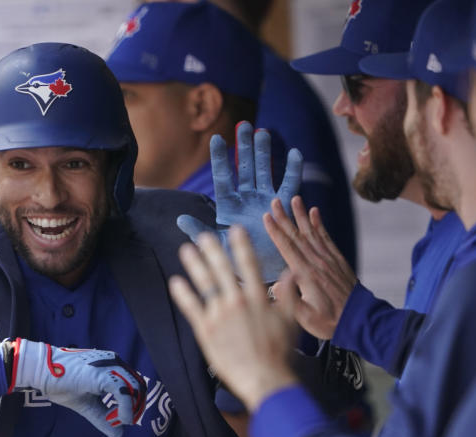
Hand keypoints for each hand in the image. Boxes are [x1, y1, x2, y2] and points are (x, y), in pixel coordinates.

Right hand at [8, 340, 146, 436]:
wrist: (41, 372)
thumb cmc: (61, 383)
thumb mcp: (87, 404)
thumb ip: (103, 416)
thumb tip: (119, 433)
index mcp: (112, 367)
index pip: (134, 385)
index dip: (133, 404)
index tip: (119, 418)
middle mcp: (115, 363)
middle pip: (139, 387)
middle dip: (136, 407)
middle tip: (121, 421)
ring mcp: (110, 367)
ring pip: (135, 389)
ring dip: (131, 409)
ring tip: (117, 421)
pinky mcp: (102, 375)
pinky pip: (123, 393)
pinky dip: (126, 409)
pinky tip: (121, 420)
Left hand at [169, 226, 299, 411]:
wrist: (264, 378)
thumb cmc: (279, 353)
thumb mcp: (290, 322)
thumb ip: (288, 296)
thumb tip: (291, 273)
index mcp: (258, 298)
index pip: (249, 265)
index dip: (241, 245)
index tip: (234, 230)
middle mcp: (237, 301)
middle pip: (222, 269)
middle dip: (212, 250)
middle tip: (203, 236)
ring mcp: (219, 315)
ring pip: (204, 283)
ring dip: (194, 264)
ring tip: (186, 250)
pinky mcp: (206, 330)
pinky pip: (192, 307)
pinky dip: (183, 293)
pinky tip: (176, 282)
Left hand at [177, 122, 301, 282]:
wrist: (261, 273)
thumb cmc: (235, 261)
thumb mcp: (217, 246)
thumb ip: (200, 232)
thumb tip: (180, 218)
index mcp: (228, 206)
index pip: (222, 177)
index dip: (219, 158)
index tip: (215, 138)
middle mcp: (246, 199)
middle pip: (245, 168)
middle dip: (244, 147)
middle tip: (244, 125)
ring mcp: (264, 200)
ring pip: (264, 171)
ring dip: (264, 152)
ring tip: (264, 132)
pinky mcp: (282, 206)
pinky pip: (289, 185)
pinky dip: (293, 170)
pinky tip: (296, 152)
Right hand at [266, 196, 356, 338]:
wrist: (359, 320)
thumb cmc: (329, 322)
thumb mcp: (305, 318)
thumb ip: (290, 302)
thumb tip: (275, 286)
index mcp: (306, 275)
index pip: (287, 248)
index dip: (276, 232)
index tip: (267, 217)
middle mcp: (317, 263)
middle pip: (297, 236)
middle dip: (285, 218)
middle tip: (275, 201)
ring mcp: (328, 260)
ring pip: (312, 233)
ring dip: (302, 215)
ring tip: (295, 199)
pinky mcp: (337, 261)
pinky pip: (326, 238)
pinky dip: (320, 224)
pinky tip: (315, 212)